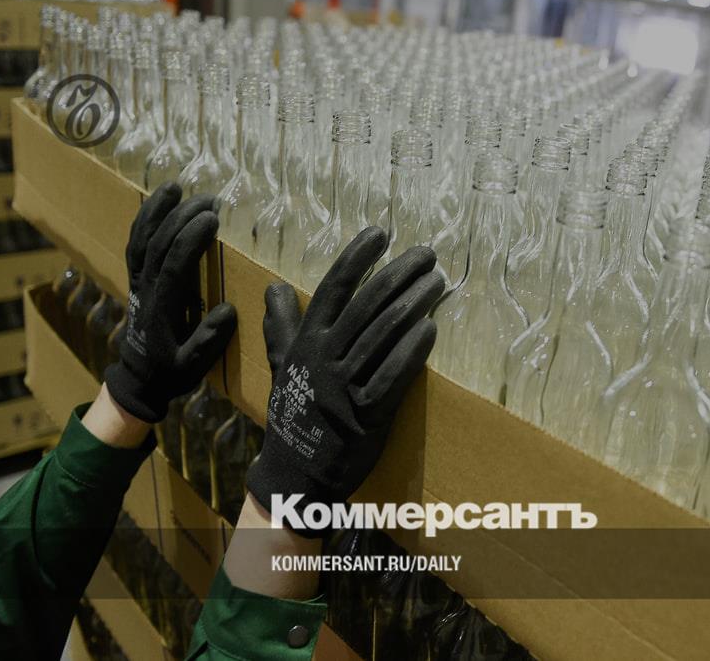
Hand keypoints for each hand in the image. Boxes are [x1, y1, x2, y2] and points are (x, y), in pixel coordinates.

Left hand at [105, 182, 236, 422]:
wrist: (139, 378)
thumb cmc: (172, 372)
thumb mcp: (194, 366)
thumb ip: (209, 340)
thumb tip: (228, 310)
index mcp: (162, 308)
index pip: (174, 264)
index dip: (191, 239)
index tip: (212, 219)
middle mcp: (146, 289)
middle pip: (159, 243)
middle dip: (182, 217)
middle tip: (209, 199)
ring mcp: (138, 281)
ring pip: (142, 238)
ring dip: (158, 211)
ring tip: (176, 187)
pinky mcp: (136, 278)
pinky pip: (135, 243)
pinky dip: (144, 219)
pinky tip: (159, 202)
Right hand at [246, 228, 442, 534]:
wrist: (295, 475)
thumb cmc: (294, 414)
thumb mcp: (282, 366)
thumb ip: (282, 325)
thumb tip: (272, 286)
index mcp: (305, 343)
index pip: (333, 289)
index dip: (356, 258)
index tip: (381, 233)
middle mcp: (324, 358)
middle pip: (366, 304)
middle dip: (399, 274)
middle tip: (426, 254)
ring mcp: (345, 386)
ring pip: (383, 334)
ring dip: (415, 303)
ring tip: (437, 281)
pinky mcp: (367, 414)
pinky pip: (393, 375)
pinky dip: (413, 350)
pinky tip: (432, 329)